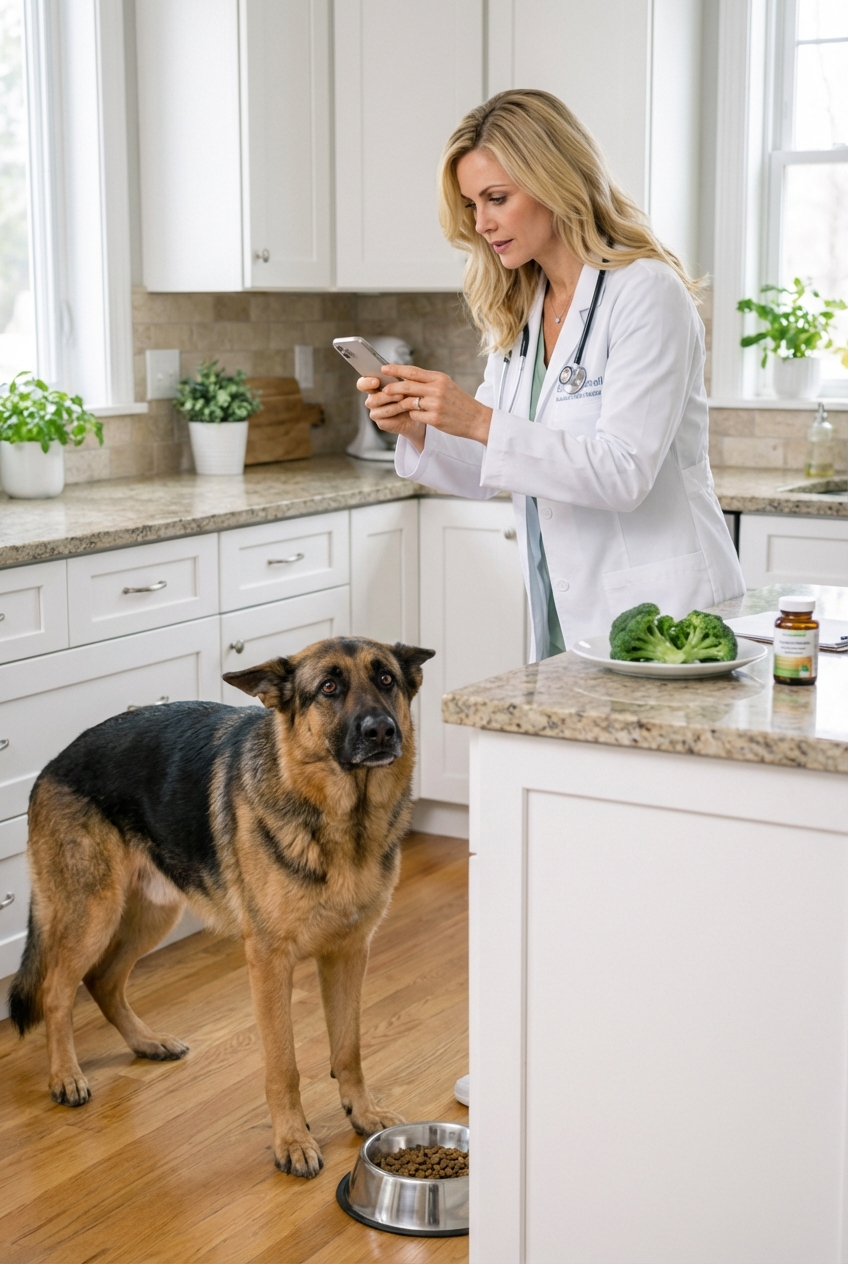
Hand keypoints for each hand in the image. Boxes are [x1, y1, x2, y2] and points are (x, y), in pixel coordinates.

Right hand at [356, 375, 426, 451]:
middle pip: (371, 400)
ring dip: (395, 405)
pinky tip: (407, 411)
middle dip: (386, 397)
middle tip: (400, 395)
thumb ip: (396, 377)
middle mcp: (372, 400)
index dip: (366, 383)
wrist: (419, 410)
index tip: (376, 381)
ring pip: (380, 410)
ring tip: (407, 401)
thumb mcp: (405, 381)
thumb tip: (390, 370)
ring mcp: (375, 413)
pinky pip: (386, 420)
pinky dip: (398, 415)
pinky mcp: (381, 423)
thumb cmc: (410, 392)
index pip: (362, 384)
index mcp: (373, 387)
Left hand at [357, 365, 492, 448]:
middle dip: (392, 388)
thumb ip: (428, 381)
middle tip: (384, 390)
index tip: (384, 368)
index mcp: (439, 378)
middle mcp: (437, 389)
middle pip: (407, 386)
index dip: (396, 369)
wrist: (477, 419)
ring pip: (409, 402)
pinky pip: (415, 415)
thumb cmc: (459, 402)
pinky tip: (420, 416)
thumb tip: (406, 377)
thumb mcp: (446, 386)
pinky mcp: (435, 418)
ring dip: (403, 404)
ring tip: (401, 406)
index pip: (413, 371)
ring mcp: (436, 404)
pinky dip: (414, 415)